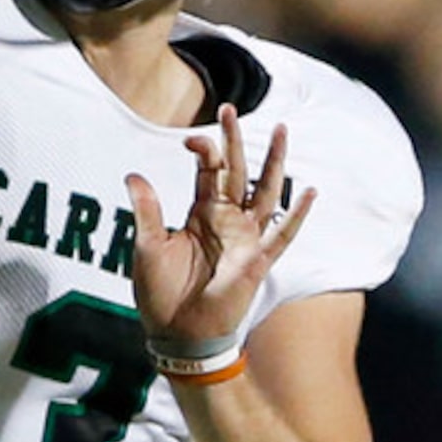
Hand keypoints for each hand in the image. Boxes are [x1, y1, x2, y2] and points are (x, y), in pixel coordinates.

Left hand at [123, 106, 315, 347]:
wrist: (178, 334)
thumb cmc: (161, 293)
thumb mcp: (147, 247)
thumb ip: (147, 211)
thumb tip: (132, 174)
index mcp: (201, 213)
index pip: (207, 171)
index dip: (203, 150)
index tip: (192, 137)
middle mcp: (226, 221)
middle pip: (236, 172)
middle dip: (235, 141)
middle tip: (231, 108)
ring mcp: (245, 239)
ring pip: (264, 193)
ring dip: (272, 164)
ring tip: (281, 132)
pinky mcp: (257, 262)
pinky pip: (282, 235)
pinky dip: (296, 215)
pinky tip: (308, 192)